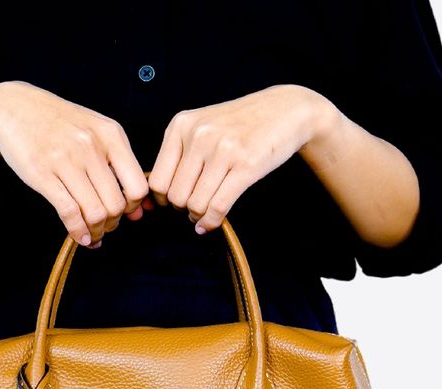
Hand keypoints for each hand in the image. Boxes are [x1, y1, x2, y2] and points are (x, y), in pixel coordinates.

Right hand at [0, 80, 149, 247]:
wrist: (14, 107)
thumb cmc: (60, 124)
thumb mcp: (96, 133)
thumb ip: (119, 168)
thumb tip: (138, 213)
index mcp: (111, 135)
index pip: (138, 186)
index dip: (132, 208)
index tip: (122, 213)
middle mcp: (92, 146)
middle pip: (117, 205)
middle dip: (112, 224)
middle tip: (104, 227)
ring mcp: (66, 159)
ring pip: (95, 212)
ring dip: (96, 232)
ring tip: (91, 234)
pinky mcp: (42, 173)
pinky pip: (69, 212)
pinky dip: (77, 231)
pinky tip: (79, 236)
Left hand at [147, 84, 336, 233]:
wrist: (285, 110)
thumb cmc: (239, 125)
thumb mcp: (201, 128)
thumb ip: (178, 155)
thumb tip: (156, 198)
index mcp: (181, 126)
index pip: (157, 180)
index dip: (163, 199)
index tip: (175, 202)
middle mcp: (198, 135)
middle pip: (174, 196)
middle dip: (182, 209)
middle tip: (194, 207)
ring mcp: (222, 150)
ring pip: (194, 204)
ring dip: (198, 216)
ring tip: (205, 211)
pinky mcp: (245, 165)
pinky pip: (218, 206)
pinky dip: (212, 222)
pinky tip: (211, 224)